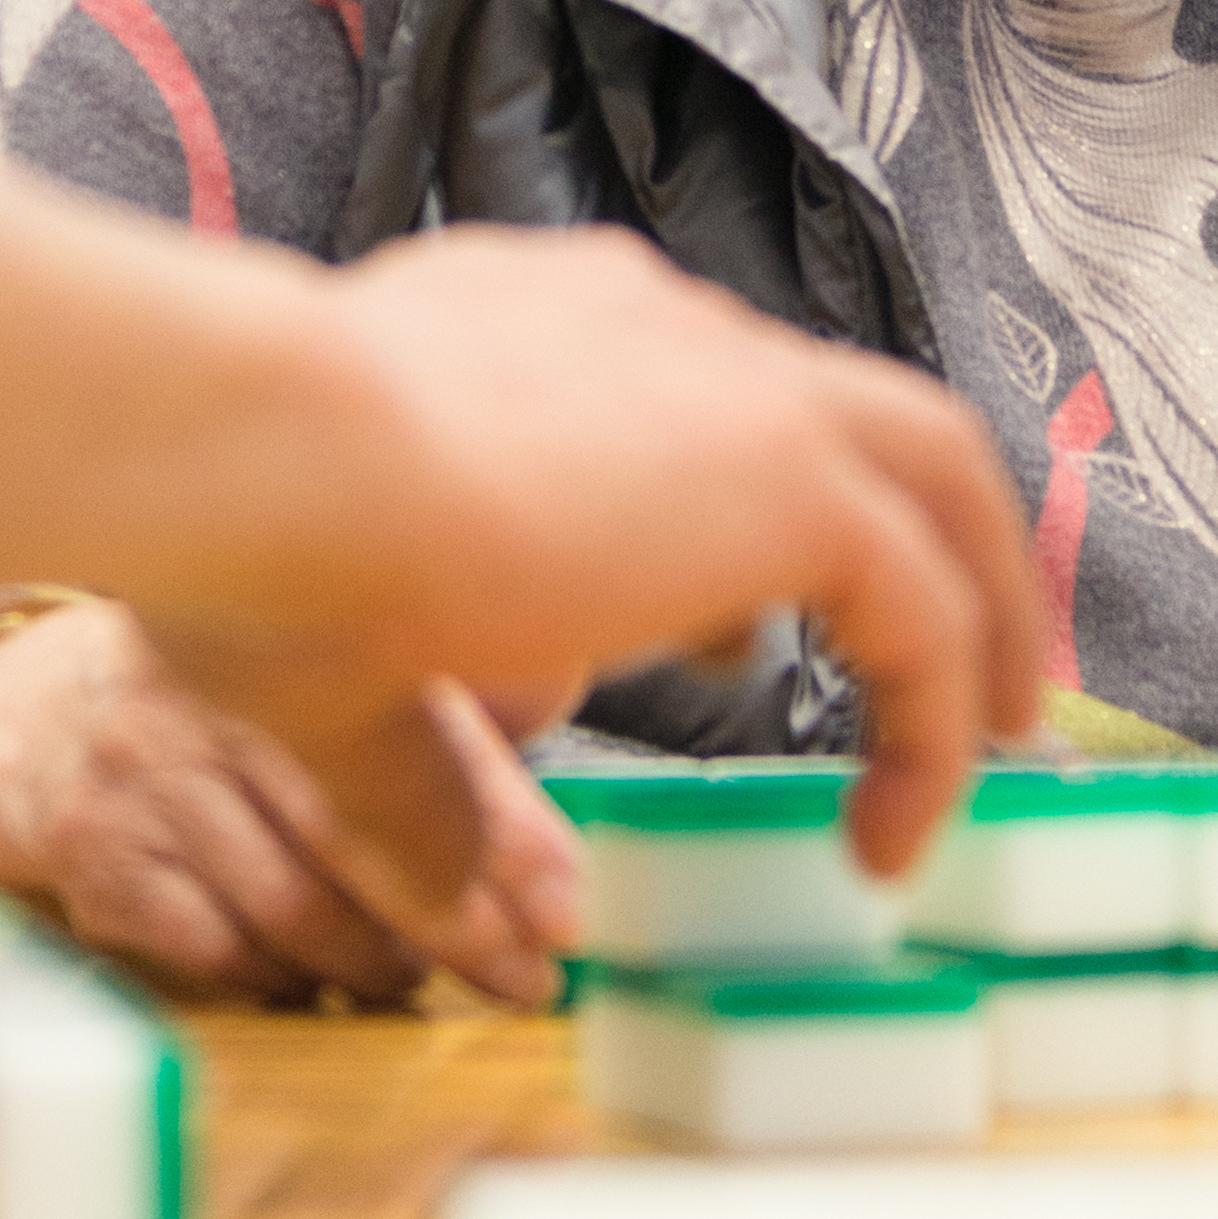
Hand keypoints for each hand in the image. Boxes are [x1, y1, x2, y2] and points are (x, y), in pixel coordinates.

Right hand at [0, 135, 1038, 951]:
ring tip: (983, 740)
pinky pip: (928, 601)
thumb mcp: (336, 673)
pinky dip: (936, 712)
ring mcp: (732, 383)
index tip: (730, 636)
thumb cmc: (234, 534)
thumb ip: (423, 773)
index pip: (697, 394)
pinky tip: (896, 827)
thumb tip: (458, 892)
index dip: (734, 517)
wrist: (256, 446)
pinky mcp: (790, 476)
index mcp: (545, 328)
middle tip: (944, 662)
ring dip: (972, 606)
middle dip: (920, 530)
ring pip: (932, 470)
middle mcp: (651, 326)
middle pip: (857, 407)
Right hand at [0, 600, 579, 1012]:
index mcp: (299, 643)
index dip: (508, 837)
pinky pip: (209, 944)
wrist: (21, 717)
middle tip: (521, 982)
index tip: (565, 916)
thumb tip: (560, 744)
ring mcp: (150, 778)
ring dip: (365, 962)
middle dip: (458, 924)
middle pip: (363, 833)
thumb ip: (437, 705)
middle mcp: (223, 700)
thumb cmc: (216, 705)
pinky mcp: (94, 851)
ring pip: (290, 904)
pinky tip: (301, 982)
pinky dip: (270, 977)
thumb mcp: (315, 672)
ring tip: (403, 980)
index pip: (427, 744)